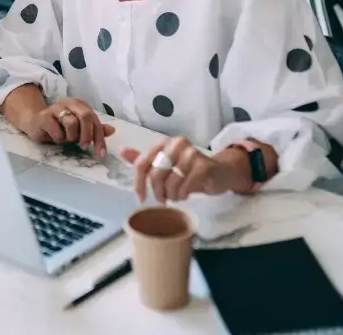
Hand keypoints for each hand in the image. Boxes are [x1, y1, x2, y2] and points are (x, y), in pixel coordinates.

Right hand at [21, 98, 114, 158]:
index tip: (101, 154)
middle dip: (87, 135)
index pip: (95, 120)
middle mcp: (69, 102)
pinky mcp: (44, 117)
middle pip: (85, 116)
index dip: (99, 138)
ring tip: (65, 139)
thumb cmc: (60, 127)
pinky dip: (58, 139)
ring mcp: (55, 108)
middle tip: (84, 146)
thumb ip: (95, 129)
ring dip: (70, 137)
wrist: (35, 123)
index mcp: (80, 104)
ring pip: (71, 123)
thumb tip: (112, 130)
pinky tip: (55, 137)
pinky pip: (57, 131)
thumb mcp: (79, 129)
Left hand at [121, 136, 246, 202]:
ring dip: (172, 196)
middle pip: (155, 175)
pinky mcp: (203, 166)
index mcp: (164, 142)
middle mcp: (177, 143)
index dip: (138, 183)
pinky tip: (186, 194)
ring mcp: (191, 153)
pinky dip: (183, 196)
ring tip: (177, 196)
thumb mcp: (165, 164)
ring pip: (170, 184)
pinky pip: (184, 188)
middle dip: (157, 192)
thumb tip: (122, 151)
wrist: (221, 172)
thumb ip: (145, 160)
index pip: (142, 163)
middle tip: (163, 199)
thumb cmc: (190, 170)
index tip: (140, 199)